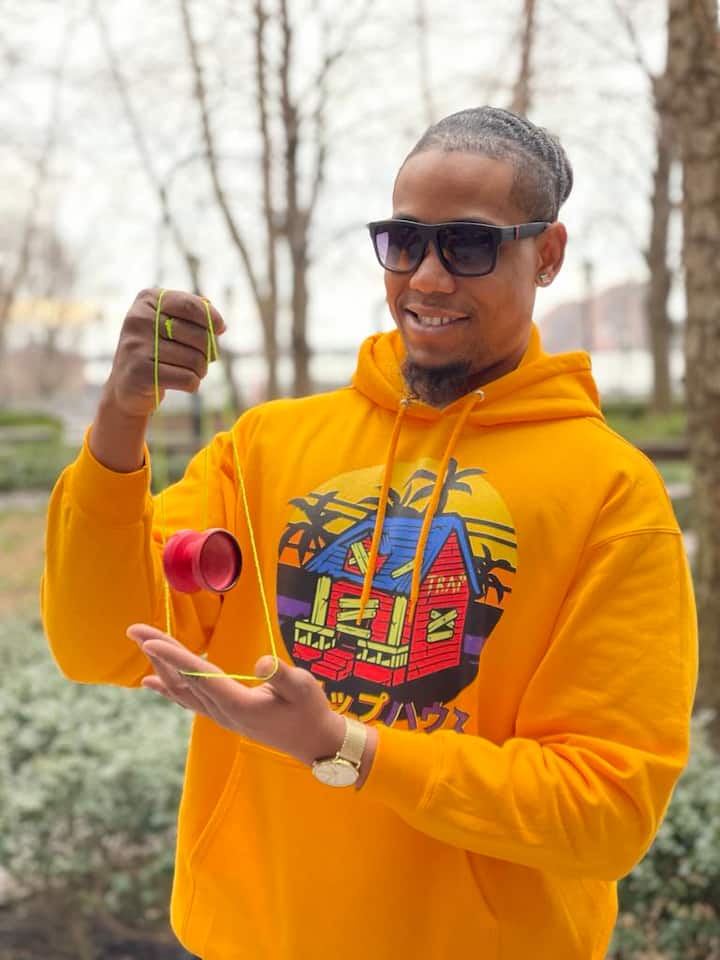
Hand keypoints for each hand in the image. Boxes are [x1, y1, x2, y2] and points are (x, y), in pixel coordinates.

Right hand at [104, 288, 225, 418]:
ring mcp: (137, 346)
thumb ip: (193, 314)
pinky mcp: (140, 373)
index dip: (212, 318)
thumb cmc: (155, 351)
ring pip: (196, 360)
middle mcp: (138, 319)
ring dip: (201, 370)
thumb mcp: (167, 323)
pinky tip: (185, 384)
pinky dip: (193, 384)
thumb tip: (220, 325)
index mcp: (147, 301)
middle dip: (209, 351)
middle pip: (198, 335)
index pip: (190, 305)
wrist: (125, 386)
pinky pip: (187, 379)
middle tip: (203, 359)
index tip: (221, 329)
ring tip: (191, 372)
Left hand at [126, 623, 346, 766]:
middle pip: (182, 680)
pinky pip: (187, 700)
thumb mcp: (304, 688)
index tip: (150, 640)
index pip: (199, 675)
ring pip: (181, 690)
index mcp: (239, 704)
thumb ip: (283, 676)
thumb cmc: (311, 711)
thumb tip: (264, 661)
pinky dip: (167, 688)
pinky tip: (150, 681)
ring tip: (142, 643)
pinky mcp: (224, 715)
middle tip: (133, 629)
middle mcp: (222, 712)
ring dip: (160, 666)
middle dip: (158, 653)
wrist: (316, 743)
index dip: (174, 657)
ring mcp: (221, 716)